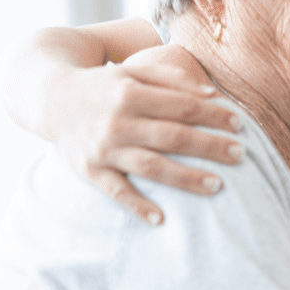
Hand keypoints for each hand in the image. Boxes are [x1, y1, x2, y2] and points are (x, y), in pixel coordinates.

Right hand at [51, 46, 241, 224]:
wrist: (48, 96)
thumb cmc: (104, 85)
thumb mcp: (133, 71)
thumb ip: (171, 78)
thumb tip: (212, 93)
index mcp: (130, 92)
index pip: (182, 106)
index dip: (213, 115)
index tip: (240, 125)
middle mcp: (117, 121)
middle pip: (172, 136)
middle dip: (209, 146)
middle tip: (240, 156)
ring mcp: (103, 147)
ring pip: (150, 166)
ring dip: (186, 177)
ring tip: (219, 186)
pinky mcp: (89, 170)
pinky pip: (116, 191)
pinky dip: (137, 206)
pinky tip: (161, 219)